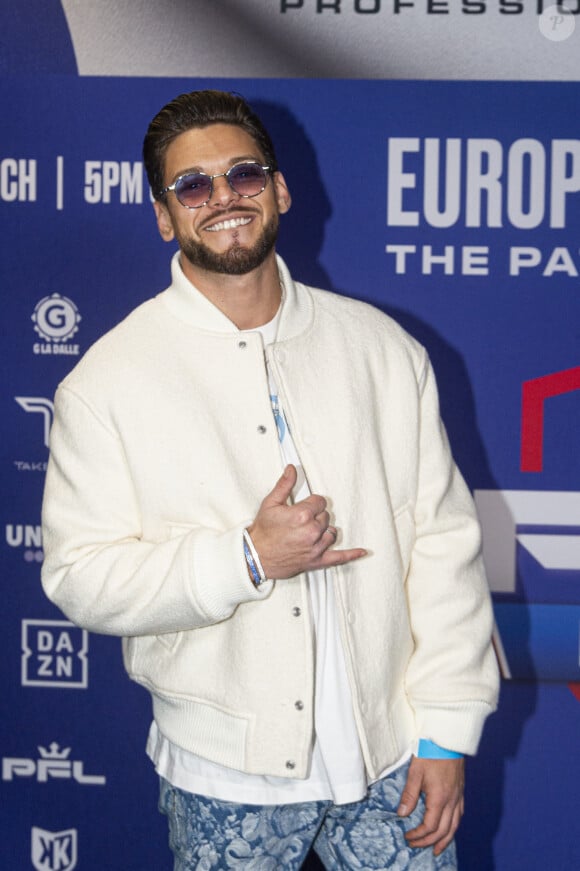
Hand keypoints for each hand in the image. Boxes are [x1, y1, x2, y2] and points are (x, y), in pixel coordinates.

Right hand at [247, 465, 366, 578]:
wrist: (255, 556)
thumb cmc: (262, 532)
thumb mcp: (270, 503)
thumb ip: (284, 485)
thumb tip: (292, 469)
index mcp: (301, 515)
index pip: (320, 502)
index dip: (311, 503)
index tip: (303, 507)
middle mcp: (311, 531)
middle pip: (326, 517)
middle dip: (315, 517)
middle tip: (300, 521)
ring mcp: (315, 547)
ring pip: (332, 533)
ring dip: (324, 531)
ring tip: (310, 532)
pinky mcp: (316, 561)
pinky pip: (338, 558)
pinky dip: (351, 554)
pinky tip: (362, 551)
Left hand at [397, 756, 464, 855]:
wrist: (448, 738)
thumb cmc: (430, 752)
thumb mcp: (415, 772)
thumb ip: (409, 795)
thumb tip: (402, 814)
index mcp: (440, 798)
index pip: (430, 826)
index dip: (418, 835)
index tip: (408, 837)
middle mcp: (452, 801)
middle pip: (443, 831)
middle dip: (429, 842)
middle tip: (416, 845)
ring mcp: (458, 797)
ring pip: (455, 826)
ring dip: (445, 840)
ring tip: (436, 849)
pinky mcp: (461, 791)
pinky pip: (459, 815)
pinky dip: (453, 827)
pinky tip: (449, 829)